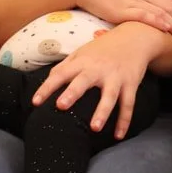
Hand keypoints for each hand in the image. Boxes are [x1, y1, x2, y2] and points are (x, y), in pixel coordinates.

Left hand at [32, 22, 166, 138]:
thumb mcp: (82, 51)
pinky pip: (128, 104)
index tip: (35, 102)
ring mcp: (116, 76)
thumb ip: (65, 65)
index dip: (47, 87)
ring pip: (110, 95)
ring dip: (103, 112)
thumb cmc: (104, 48)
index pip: (61, 74)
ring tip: (95, 128)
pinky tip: (119, 135)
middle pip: (84, 81)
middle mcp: (99, 68)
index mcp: (83, 61)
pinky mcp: (131, 83)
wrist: (135, 37)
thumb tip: (49, 79)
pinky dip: (124, 120)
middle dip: (73, 93)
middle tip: (61, 106)